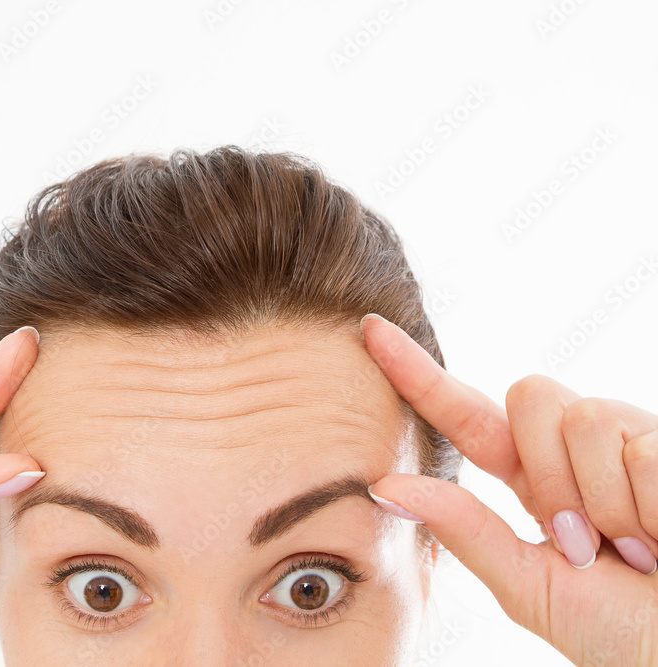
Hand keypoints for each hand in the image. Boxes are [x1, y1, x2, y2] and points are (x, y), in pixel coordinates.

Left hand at [361, 314, 657, 666]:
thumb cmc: (621, 634)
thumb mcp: (530, 586)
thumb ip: (465, 531)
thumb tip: (383, 486)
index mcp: (534, 479)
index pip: (466, 416)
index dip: (419, 373)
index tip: (370, 330)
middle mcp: (580, 447)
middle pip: (529, 395)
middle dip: (550, 474)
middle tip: (585, 544)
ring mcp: (634, 439)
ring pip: (585, 417)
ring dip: (606, 501)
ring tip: (638, 548)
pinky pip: (641, 449)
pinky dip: (651, 509)